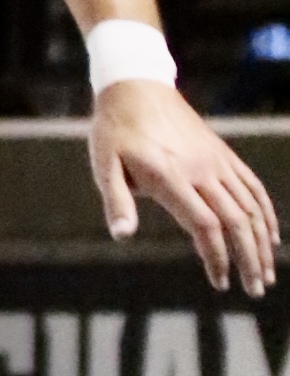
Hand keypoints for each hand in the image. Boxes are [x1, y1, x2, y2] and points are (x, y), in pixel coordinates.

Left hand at [91, 77, 277, 292]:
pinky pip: (252, 185)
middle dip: (249, 258)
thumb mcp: (104, 164)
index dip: (217, 256)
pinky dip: (265, 212)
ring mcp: (215, 161)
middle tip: (255, 290)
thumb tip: (123, 235)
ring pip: (250, 206)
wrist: (136, 85)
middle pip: (236, 220)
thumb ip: (117, 201)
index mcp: (171, 177)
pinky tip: (270, 236)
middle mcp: (201, 170)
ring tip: (266, 274)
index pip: (205, 225)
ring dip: (261, 242)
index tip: (220, 283)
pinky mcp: (222, 153)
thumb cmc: (115, 130)